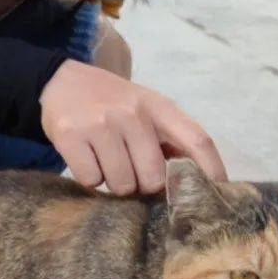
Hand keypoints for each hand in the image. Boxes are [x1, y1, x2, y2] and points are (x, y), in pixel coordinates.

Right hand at [40, 61, 226, 194]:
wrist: (61, 82)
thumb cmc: (112, 105)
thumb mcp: (146, 110)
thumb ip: (170, 140)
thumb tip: (199, 183)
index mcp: (158, 106)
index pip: (197, 140)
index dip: (211, 170)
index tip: (216, 195)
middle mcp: (132, 112)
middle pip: (153, 178)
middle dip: (143, 186)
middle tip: (131, 171)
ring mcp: (100, 123)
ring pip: (122, 185)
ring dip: (115, 184)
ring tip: (107, 161)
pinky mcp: (70, 136)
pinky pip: (92, 181)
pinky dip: (91, 179)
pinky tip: (88, 158)